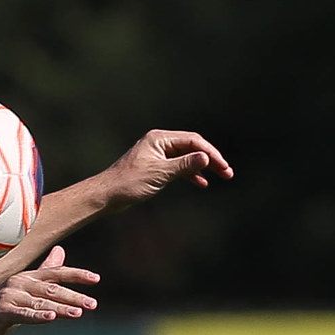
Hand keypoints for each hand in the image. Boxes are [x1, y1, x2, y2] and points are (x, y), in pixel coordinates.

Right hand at [0, 246, 99, 334]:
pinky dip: (38, 316)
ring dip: (61, 308)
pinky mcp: (0, 312)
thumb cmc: (0, 311)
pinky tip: (52, 318)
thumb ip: (43, 272)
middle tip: (93, 305)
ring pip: (40, 302)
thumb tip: (60, 250)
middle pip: (51, 289)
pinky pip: (23, 314)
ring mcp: (7, 297)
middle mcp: (17, 283)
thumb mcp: (24, 291)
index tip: (96, 279)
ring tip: (79, 314)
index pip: (55, 273)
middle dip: (74, 296)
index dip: (76, 275)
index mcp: (25, 278)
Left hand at [104, 129, 233, 206]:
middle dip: (210, 159)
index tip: (224, 168)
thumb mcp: (160, 174)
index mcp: (159, 139)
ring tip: (220, 177)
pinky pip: (177, 167)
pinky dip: (189, 174)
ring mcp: (156, 155)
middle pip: (192, 147)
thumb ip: (184, 165)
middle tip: (227, 173)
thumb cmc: (129, 183)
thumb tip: (206, 157)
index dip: (211, 154)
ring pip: (186, 158)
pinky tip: (201, 183)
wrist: (106, 195)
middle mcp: (158, 143)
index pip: (193, 141)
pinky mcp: (154, 167)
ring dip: (202, 167)